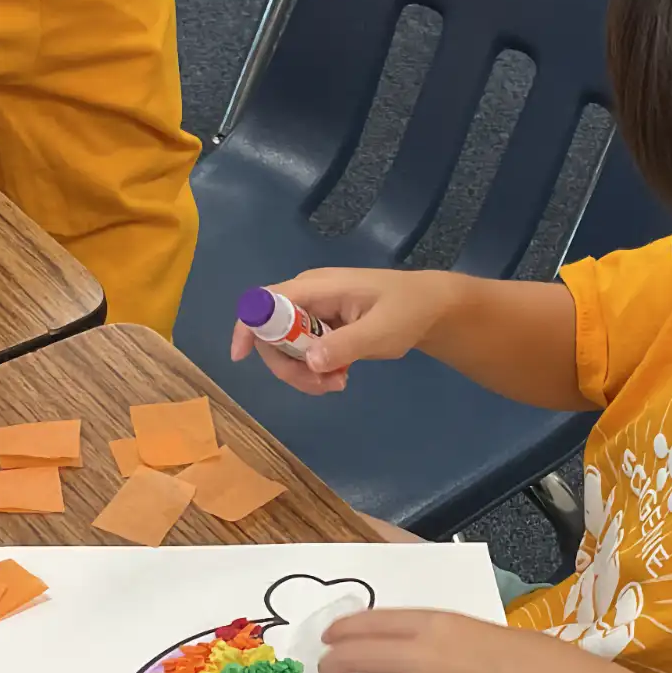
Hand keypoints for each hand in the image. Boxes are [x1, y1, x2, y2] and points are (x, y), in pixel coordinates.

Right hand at [227, 267, 460, 394]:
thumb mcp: (381, 331)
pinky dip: (315, 371)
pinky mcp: (321, 330)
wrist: (430, 308)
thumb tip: (309, 361)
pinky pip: (302, 354)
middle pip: (271, 335)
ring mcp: (313, 314)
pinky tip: (340, 377)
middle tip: (321, 384)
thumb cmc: (408, 310)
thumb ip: (346, 345)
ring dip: (304, 374)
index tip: (241, 357)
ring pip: (286, 350)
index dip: (248, 327)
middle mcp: (307, 298)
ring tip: (338, 383)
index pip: (265, 302)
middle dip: (289, 366)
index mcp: (316, 288)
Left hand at [318, 608, 604, 672]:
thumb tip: (411, 651)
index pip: (371, 622)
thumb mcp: (485, 631)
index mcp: (439, 623)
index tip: (331, 637)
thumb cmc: (541, 663)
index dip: (343, 630)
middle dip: (331, 665)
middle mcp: (423, 656)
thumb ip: (444, 637)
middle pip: (354, 656)